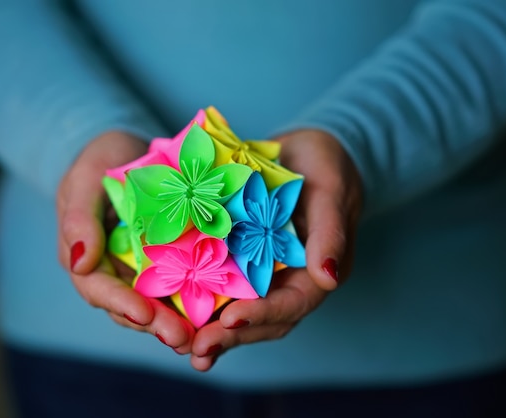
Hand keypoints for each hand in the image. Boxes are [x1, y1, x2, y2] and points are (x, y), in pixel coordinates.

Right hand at [57, 131, 195, 353]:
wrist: (126, 150)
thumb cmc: (99, 159)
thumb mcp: (83, 180)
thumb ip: (78, 217)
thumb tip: (79, 263)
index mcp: (86, 257)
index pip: (99, 289)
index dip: (121, 304)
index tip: (144, 314)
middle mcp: (113, 270)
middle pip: (130, 306)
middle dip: (155, 324)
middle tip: (182, 339)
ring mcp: (141, 268)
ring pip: (155, 303)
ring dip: (175, 322)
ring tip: (201, 337)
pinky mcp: (166, 261)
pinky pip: (177, 284)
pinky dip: (192, 301)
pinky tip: (214, 313)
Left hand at [189, 129, 362, 370]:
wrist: (304, 151)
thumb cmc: (325, 165)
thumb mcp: (331, 190)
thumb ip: (330, 233)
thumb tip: (328, 278)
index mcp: (316, 270)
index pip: (293, 303)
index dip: (263, 314)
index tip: (231, 319)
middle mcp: (289, 279)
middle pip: (263, 319)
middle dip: (231, 335)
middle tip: (198, 349)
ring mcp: (263, 271)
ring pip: (241, 309)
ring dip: (215, 330)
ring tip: (184, 345)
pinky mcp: (240, 258)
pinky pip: (222, 284)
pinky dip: (202, 301)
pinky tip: (175, 314)